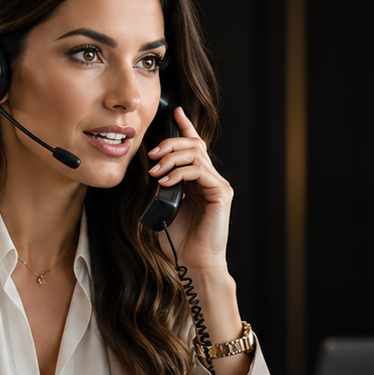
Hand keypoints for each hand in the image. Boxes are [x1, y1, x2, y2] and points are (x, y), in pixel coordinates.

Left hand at [146, 107, 233, 271]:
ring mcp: (217, 185)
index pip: (194, 146)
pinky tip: (166, 182)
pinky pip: (199, 171)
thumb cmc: (180, 239)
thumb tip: (154, 169)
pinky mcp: (221, 193)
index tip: (175, 112)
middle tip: (152, 154)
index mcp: (197, 180)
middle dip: (170, 143)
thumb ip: (163, 187)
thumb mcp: (165, 207)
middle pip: (193, 145)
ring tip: (156, 171)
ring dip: (171, 158)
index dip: (185, 127)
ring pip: (195, 154)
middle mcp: (209, 179)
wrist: (194, 262)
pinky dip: (179, 173)